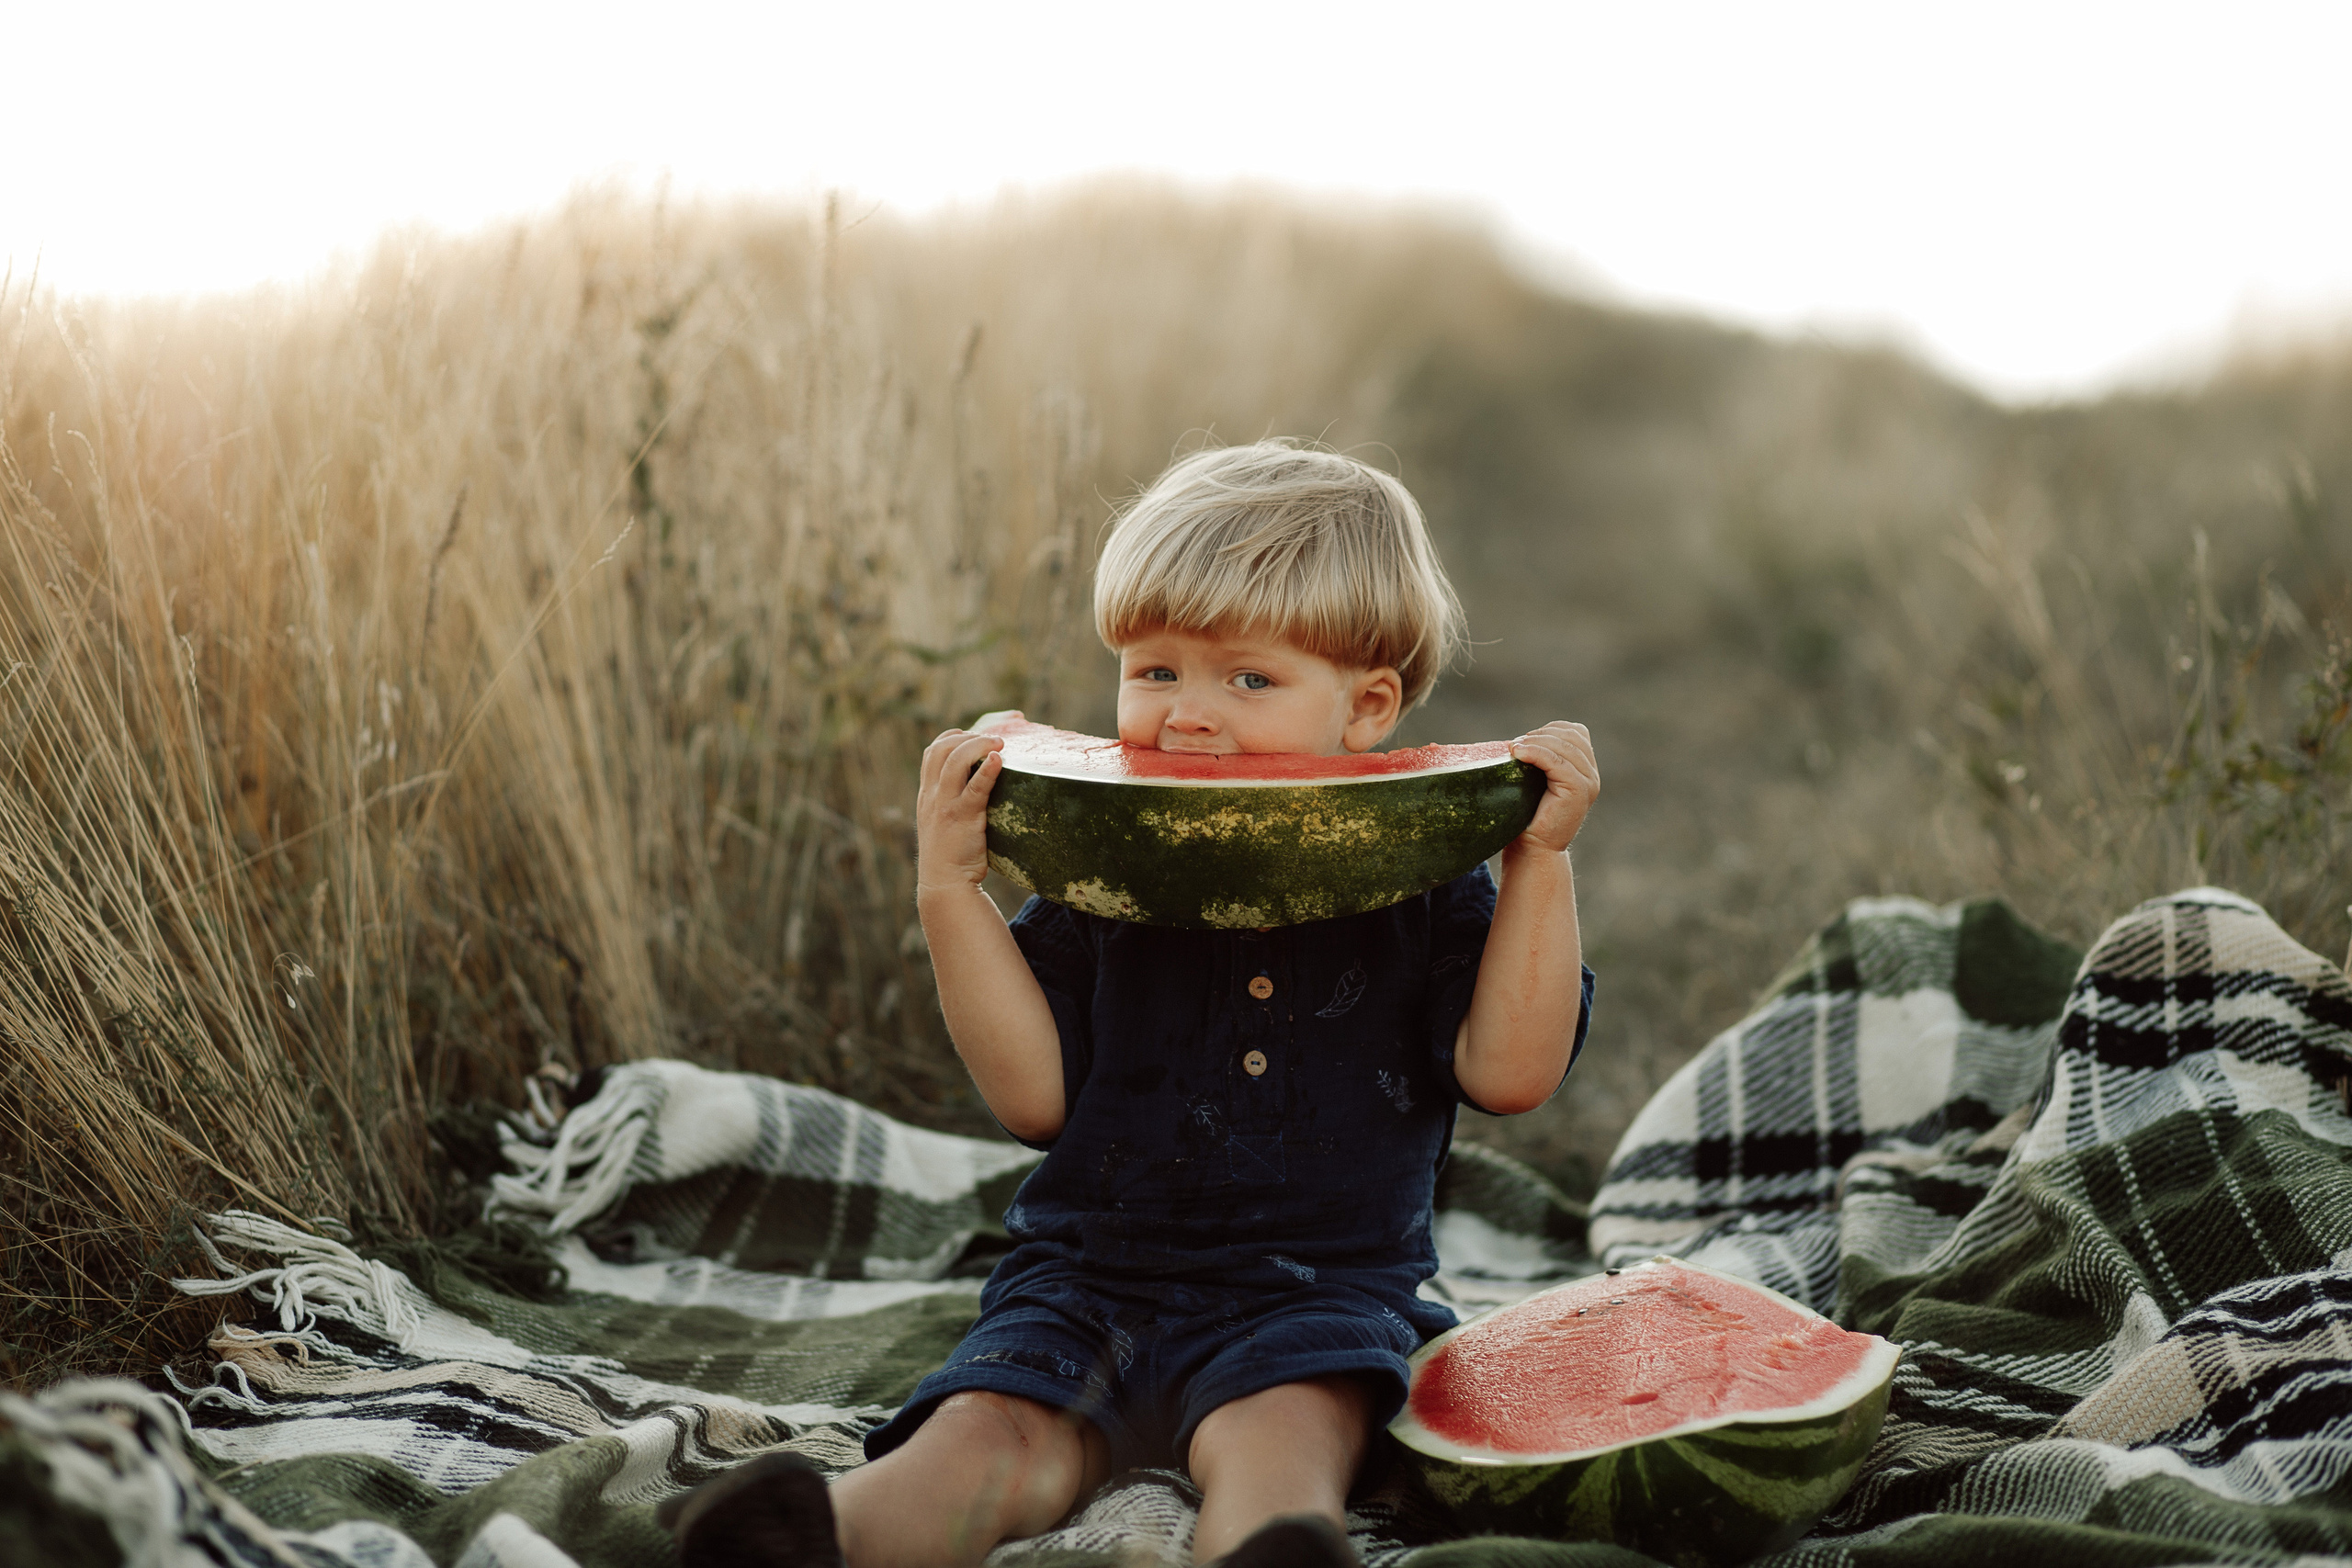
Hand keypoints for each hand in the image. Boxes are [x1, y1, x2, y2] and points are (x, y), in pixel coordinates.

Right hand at [916, 727, 1005, 894]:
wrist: (944, 884)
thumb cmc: (951, 854)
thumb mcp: (943, 821)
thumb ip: (953, 801)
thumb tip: (979, 785)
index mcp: (927, 794)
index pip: (932, 752)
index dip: (952, 736)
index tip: (973, 735)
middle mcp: (932, 795)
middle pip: (941, 749)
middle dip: (967, 737)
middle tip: (992, 739)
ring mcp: (945, 806)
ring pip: (955, 761)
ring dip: (978, 745)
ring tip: (1000, 743)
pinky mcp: (963, 818)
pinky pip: (975, 788)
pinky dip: (987, 771)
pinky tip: (999, 760)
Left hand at [1509, 721, 1597, 853]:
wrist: (1534, 848)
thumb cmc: (1529, 816)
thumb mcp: (1537, 781)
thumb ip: (1541, 759)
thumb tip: (1518, 739)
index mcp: (1585, 769)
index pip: (1575, 732)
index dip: (1550, 729)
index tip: (1525, 739)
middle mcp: (1592, 775)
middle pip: (1571, 736)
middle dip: (1541, 734)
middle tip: (1515, 744)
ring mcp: (1588, 783)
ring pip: (1564, 747)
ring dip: (1535, 742)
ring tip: (1513, 748)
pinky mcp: (1579, 791)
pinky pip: (1557, 762)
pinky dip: (1536, 753)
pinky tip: (1518, 753)